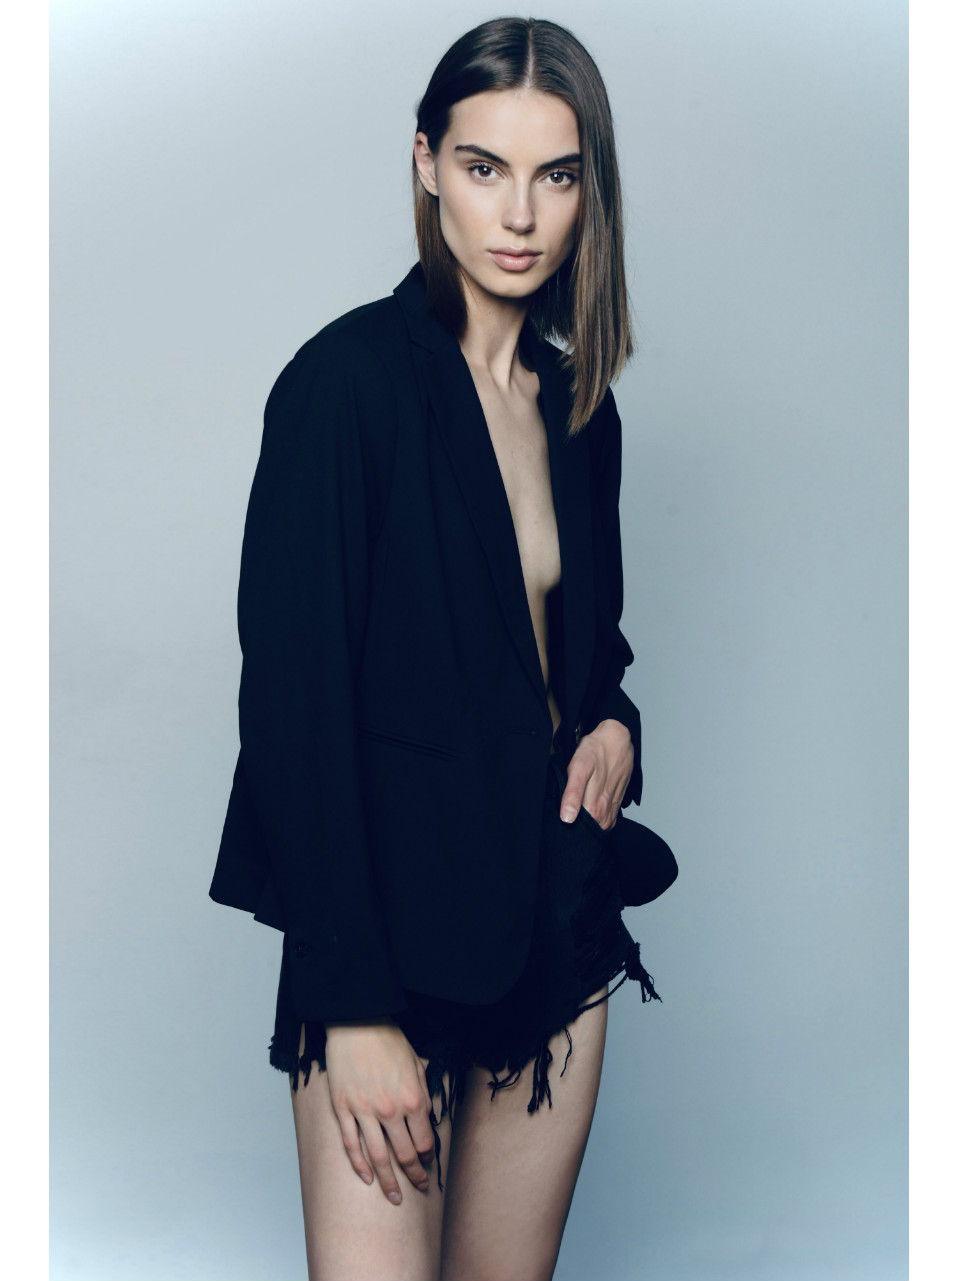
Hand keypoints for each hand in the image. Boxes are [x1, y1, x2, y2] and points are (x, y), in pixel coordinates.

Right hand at [323, 1019, 436, 1203]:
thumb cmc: (389, 1040)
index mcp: (412, 1098)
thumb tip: (425, 1119)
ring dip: (388, 1181)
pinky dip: (359, 1165)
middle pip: (404, 1154)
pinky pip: (351, 1144)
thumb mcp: (417, 1064)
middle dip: (413, 1175)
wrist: (357, 1022)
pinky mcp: (343, 1108)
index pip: (424, 1141)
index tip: (428, 1164)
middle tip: (418, 1187)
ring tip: (394, 1197)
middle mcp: (390, 1109)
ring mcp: (364, 1111)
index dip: (427, 1157)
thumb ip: (423, 1094)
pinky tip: (367, 1178)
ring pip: (378, 1157)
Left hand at [560, 719, 633, 829]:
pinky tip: (586, 813)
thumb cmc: (595, 751)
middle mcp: (605, 811)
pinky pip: (605, 821)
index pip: (577, 832)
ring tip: (572, 816)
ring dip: (585, 826)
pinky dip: (595, 821)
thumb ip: (572, 794)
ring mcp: (612, 809)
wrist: (616, 740)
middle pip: (586, 832)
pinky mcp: (616, 804)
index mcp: (594, 806)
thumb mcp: (579, 768)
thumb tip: (567, 819)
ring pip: (596, 827)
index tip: (556, 827)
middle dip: (574, 830)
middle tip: (560, 822)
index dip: (565, 832)